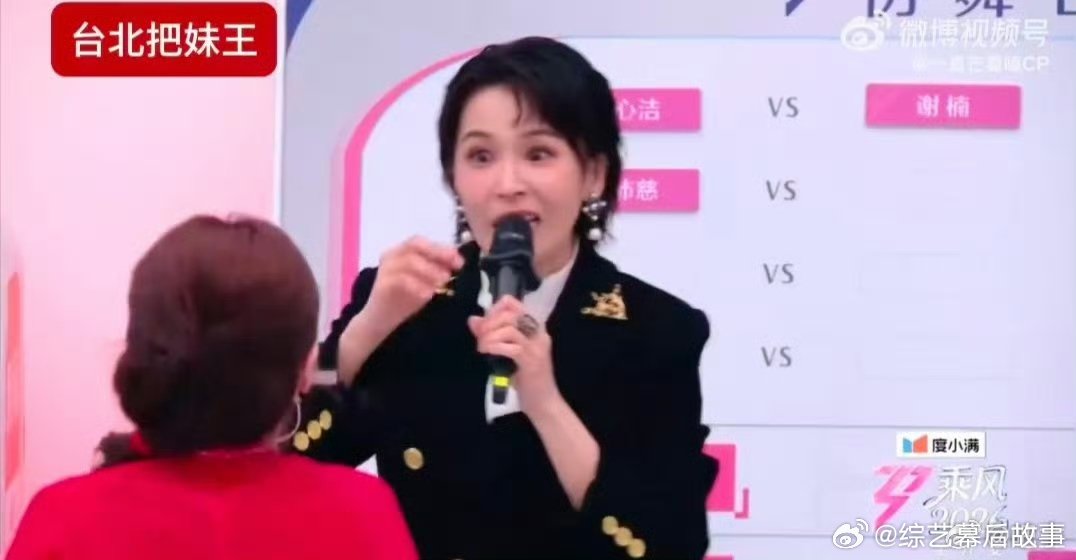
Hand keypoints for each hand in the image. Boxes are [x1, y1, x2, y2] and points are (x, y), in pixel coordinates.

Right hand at [360, 236, 463, 334]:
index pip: (421, 242)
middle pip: (414, 245)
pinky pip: (401, 280)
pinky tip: (429, 294)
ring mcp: (384, 269)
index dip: (441, 248)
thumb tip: (457, 262)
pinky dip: (418, 286)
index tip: (459, 261)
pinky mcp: (381, 285)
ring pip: (409, 261)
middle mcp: (391, 255)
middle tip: (452, 271)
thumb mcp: (423, 282)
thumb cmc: (404, 299)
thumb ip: (436, 270)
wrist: (380, 320)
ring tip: (443, 283)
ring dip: (430, 271)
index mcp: (400, 251)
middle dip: (437, 255)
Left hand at [468, 296, 559, 415]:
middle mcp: (539, 333)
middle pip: (511, 314)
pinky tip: (486, 352)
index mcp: (535, 328)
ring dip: (490, 335)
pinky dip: (494, 347)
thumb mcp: (508, 353)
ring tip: (482, 346)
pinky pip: (510, 348)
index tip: (484, 323)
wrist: (544, 403)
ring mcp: (536, 347)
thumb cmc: (527, 379)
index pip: (514, 304)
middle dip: (489, 322)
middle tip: (480, 336)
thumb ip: (492, 335)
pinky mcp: (532, 362)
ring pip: (510, 329)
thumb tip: (473, 319)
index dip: (494, 309)